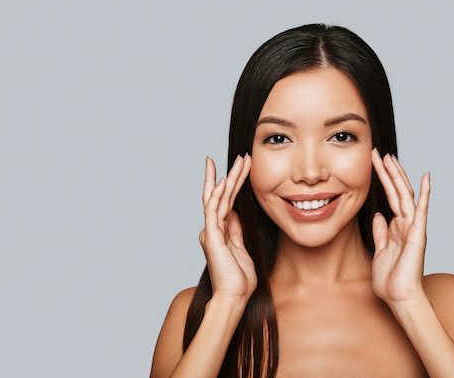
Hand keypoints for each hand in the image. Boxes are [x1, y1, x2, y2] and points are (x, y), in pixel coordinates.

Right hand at [199, 155, 256, 301]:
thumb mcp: (242, 247)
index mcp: (219, 230)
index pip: (226, 200)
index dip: (234, 183)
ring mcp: (211, 231)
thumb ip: (236, 230)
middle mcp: (213, 228)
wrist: (235, 297)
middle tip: (241, 156)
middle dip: (231, 174)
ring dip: (230, 178)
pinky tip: (224, 182)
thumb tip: (235, 213)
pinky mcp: (212, 237)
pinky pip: (214, 211)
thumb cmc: (240, 278)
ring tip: (240, 161)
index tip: (241, 166)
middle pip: (220, 195)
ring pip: (218, 198)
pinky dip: (218, 196)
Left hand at [370, 148, 430, 306]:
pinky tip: (426, 178)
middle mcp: (406, 224)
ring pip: (404, 196)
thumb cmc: (390, 280)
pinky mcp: (418, 235)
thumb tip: (378, 216)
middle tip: (379, 153)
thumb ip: (381, 233)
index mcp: (397, 228)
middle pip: (396, 192)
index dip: (383, 179)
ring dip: (397, 176)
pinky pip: (420, 211)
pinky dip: (423, 194)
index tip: (374, 163)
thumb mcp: (379, 251)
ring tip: (389, 158)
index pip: (389, 197)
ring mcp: (413, 228)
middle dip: (387, 172)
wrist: (399, 298)